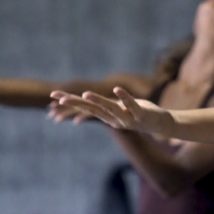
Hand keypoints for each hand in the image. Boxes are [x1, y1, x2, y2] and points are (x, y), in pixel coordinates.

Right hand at [50, 87, 172, 132]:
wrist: (160, 124)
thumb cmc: (137, 112)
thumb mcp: (118, 108)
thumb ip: (105, 104)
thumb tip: (90, 98)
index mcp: (107, 115)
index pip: (85, 107)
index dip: (70, 100)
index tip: (54, 95)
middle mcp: (114, 119)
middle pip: (93, 109)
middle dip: (76, 103)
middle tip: (60, 99)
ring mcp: (127, 118)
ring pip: (110, 108)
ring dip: (98, 101)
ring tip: (85, 94)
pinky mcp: (141, 114)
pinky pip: (131, 105)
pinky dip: (124, 97)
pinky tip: (116, 89)